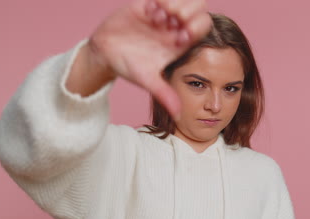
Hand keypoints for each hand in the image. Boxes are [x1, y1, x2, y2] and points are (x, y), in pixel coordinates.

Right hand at [88, 0, 211, 119]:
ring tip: (160, 17)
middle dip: (191, 12)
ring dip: (177, 4)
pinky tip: (151, 12)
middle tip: (175, 22)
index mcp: (180, 43)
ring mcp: (163, 14)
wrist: (105, 54)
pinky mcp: (148, 4)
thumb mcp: (148, 80)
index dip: (197, 29)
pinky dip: (161, 0)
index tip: (181, 38)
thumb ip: (164, 94)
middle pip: (200, 9)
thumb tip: (179, 115)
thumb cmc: (128, 67)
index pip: (203, 27)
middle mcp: (175, 27)